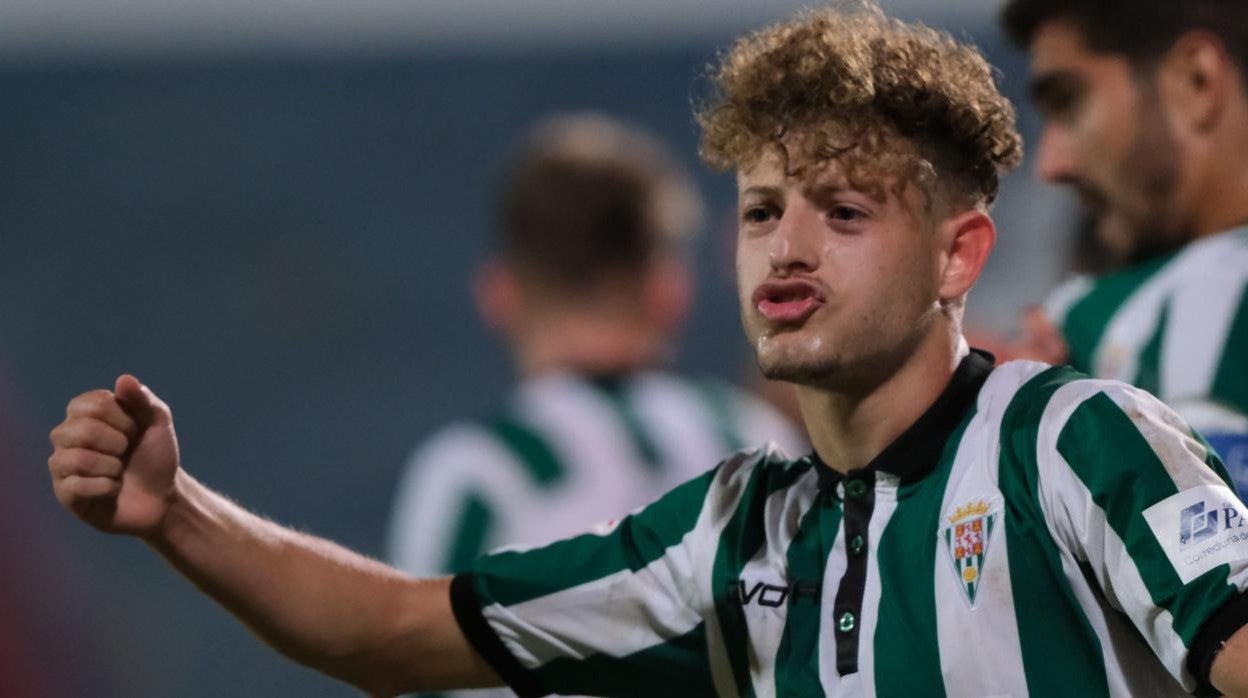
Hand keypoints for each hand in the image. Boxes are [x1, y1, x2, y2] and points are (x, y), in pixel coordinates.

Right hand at [48, 375, 180, 536]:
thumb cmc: (155, 456)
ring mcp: (62, 464)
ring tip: (119, 472)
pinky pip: (77, 486)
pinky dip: (107, 487)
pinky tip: (113, 489)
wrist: (162, 496)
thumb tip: (124, 378)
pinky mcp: (64, 493)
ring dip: (112, 467)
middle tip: (127, 452)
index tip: (135, 430)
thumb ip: (142, 400)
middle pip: (82, 430)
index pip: (93, 404)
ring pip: (77, 459)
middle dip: (117, 443)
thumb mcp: (157, 424)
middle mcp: (66, 435)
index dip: (123, 418)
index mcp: (84, 413)